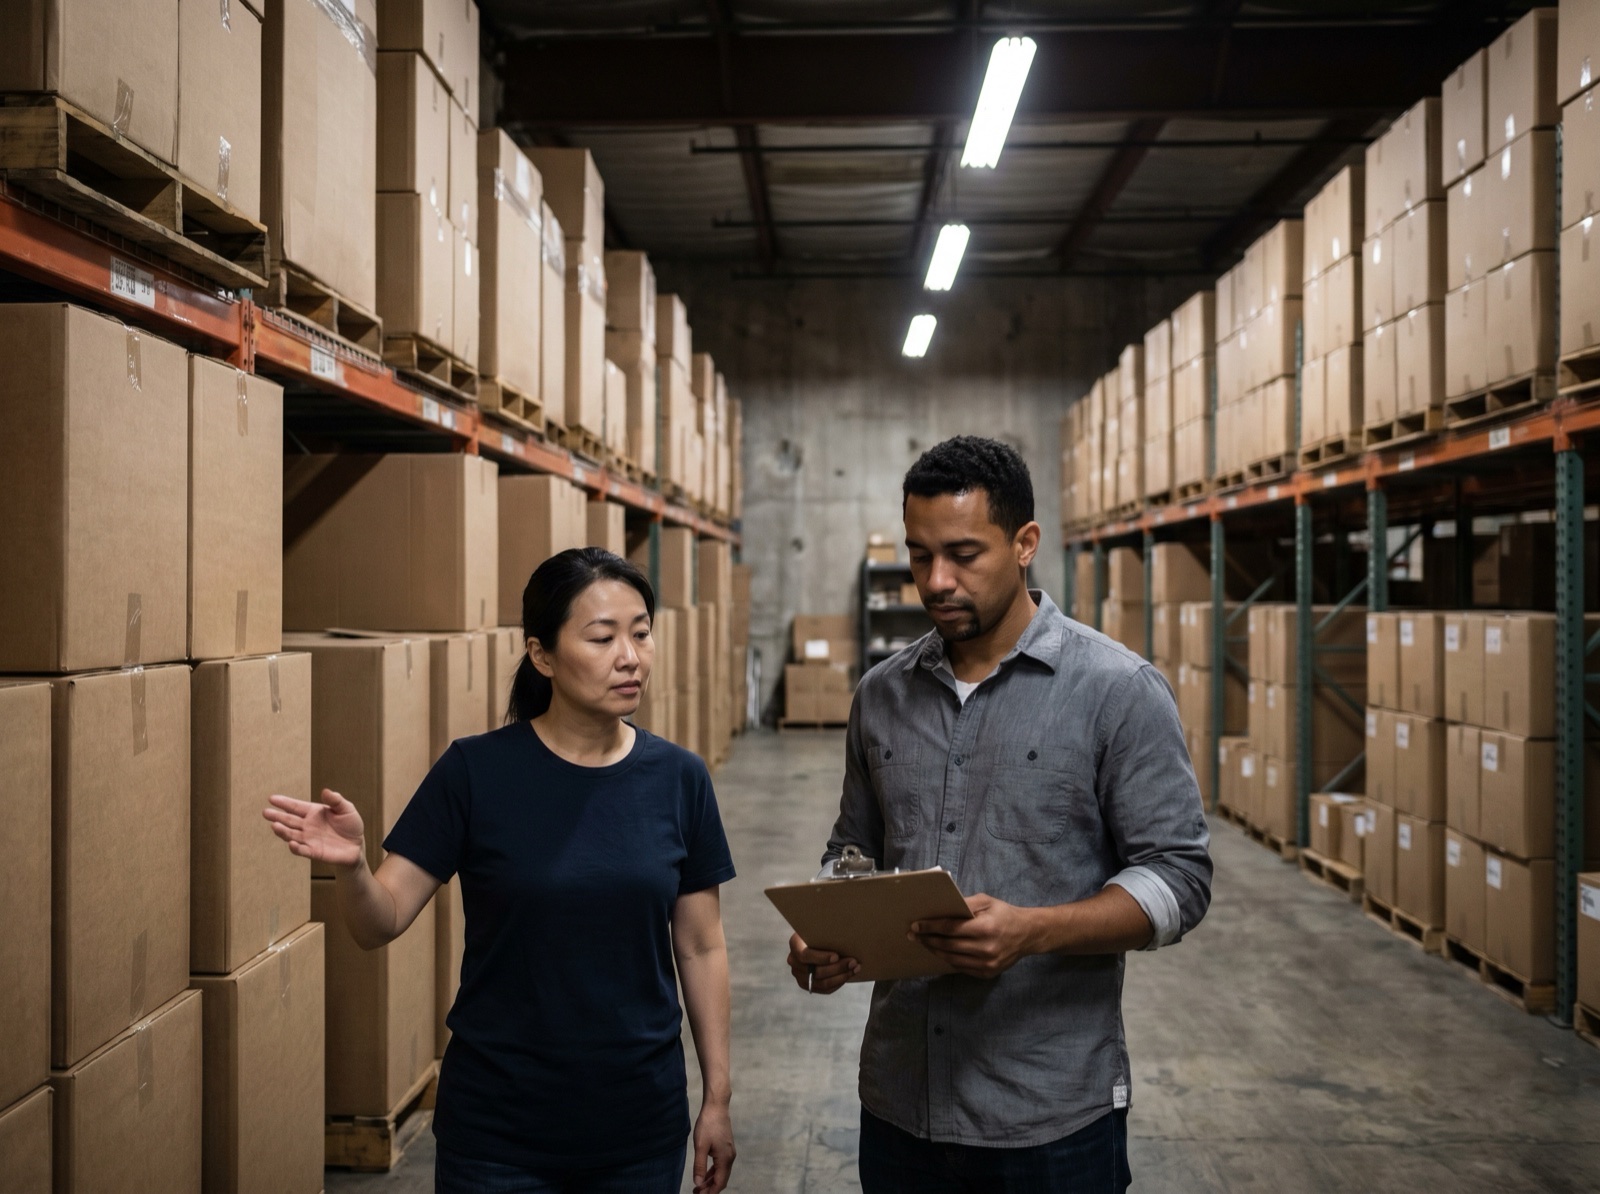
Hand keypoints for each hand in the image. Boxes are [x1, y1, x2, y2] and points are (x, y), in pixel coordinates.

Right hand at [263, 788, 364, 869]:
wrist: (357, 846)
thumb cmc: (350, 825)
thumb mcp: (346, 809)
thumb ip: (336, 800)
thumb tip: (325, 791)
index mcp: (313, 812)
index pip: (296, 806)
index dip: (284, 803)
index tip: (272, 799)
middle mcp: (307, 825)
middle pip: (289, 820)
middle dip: (277, 816)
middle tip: (265, 812)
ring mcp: (309, 839)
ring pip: (291, 835)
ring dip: (283, 831)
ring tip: (275, 826)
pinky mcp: (313, 852)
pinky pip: (302, 850)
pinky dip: (295, 848)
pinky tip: (291, 843)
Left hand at [691, 1100, 734, 1193]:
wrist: (717, 1106)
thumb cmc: (708, 1124)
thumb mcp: (700, 1146)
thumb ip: (700, 1166)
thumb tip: (698, 1183)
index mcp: (725, 1159)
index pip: (719, 1183)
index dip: (710, 1192)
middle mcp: (730, 1157)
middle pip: (721, 1180)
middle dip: (710, 1188)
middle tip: (696, 1192)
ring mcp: (729, 1152)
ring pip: (721, 1173)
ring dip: (711, 1181)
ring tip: (699, 1186)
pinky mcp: (726, 1147)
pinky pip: (721, 1165)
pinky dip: (713, 1172)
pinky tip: (705, 1174)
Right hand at [786, 932, 858, 993]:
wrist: (816, 941)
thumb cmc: (821, 932)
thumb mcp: (820, 929)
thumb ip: (827, 933)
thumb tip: (845, 932)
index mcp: (795, 945)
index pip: (805, 955)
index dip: (821, 958)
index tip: (836, 956)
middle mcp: (794, 962)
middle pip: (816, 971)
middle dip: (838, 967)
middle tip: (853, 962)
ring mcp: (800, 976)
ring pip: (822, 983)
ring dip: (841, 976)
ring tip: (855, 968)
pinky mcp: (809, 986)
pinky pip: (825, 989)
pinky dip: (839, 983)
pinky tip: (849, 974)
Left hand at [910, 893, 1038, 978]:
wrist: (1028, 934)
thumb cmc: (1004, 914)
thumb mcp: (986, 901)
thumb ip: (964, 904)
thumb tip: (941, 909)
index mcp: (985, 928)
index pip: (950, 928)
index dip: (930, 927)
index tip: (915, 926)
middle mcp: (985, 948)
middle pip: (948, 945)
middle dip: (928, 939)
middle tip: (914, 935)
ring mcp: (987, 964)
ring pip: (952, 959)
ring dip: (935, 951)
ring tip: (925, 943)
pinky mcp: (987, 973)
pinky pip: (961, 968)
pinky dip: (949, 960)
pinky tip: (941, 952)